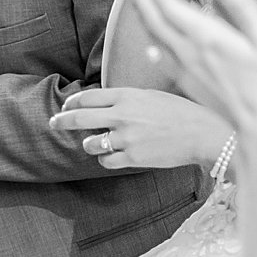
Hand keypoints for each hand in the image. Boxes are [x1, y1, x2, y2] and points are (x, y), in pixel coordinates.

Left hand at [49, 88, 233, 170]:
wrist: (203, 133)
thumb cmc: (182, 112)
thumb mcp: (153, 94)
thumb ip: (128, 97)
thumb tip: (107, 98)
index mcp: (127, 96)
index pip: (87, 97)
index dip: (72, 103)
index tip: (66, 107)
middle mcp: (122, 115)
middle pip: (79, 118)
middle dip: (61, 121)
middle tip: (53, 124)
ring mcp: (126, 138)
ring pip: (90, 144)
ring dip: (90, 144)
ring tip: (97, 144)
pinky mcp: (133, 158)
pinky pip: (106, 161)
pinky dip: (106, 160)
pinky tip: (114, 156)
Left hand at [129, 0, 256, 163]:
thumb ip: (243, 7)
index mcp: (207, 38)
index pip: (172, 9)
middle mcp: (190, 53)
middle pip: (157, 23)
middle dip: (144, 2)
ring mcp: (187, 71)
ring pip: (157, 42)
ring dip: (147, 22)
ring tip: (142, 8)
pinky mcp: (189, 86)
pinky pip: (165, 63)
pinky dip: (155, 50)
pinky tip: (152, 49)